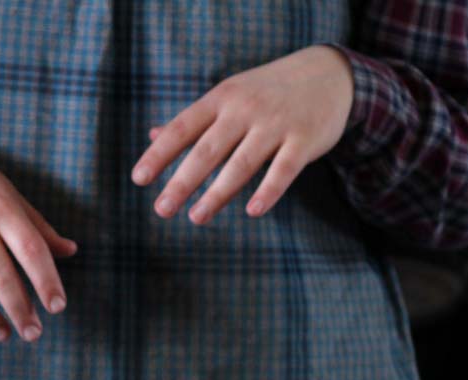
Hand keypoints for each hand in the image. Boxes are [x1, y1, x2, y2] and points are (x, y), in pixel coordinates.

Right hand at [0, 148, 76, 342]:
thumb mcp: (8, 195)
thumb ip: (37, 226)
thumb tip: (71, 251)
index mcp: (1, 207)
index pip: (31, 249)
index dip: (46, 281)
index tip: (57, 307)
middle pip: (0, 275)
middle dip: (19, 309)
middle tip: (32, 334)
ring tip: (2, 335)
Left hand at [131, 45, 353, 223]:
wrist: (329, 74)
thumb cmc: (267, 91)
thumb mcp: (229, 96)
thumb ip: (194, 120)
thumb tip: (153, 135)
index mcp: (221, 99)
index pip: (182, 128)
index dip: (159, 154)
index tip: (138, 180)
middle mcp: (245, 109)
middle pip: (207, 150)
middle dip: (182, 181)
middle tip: (161, 209)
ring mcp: (276, 123)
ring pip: (242, 163)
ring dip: (217, 193)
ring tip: (196, 218)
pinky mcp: (304, 139)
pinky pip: (283, 169)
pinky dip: (268, 191)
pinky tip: (252, 212)